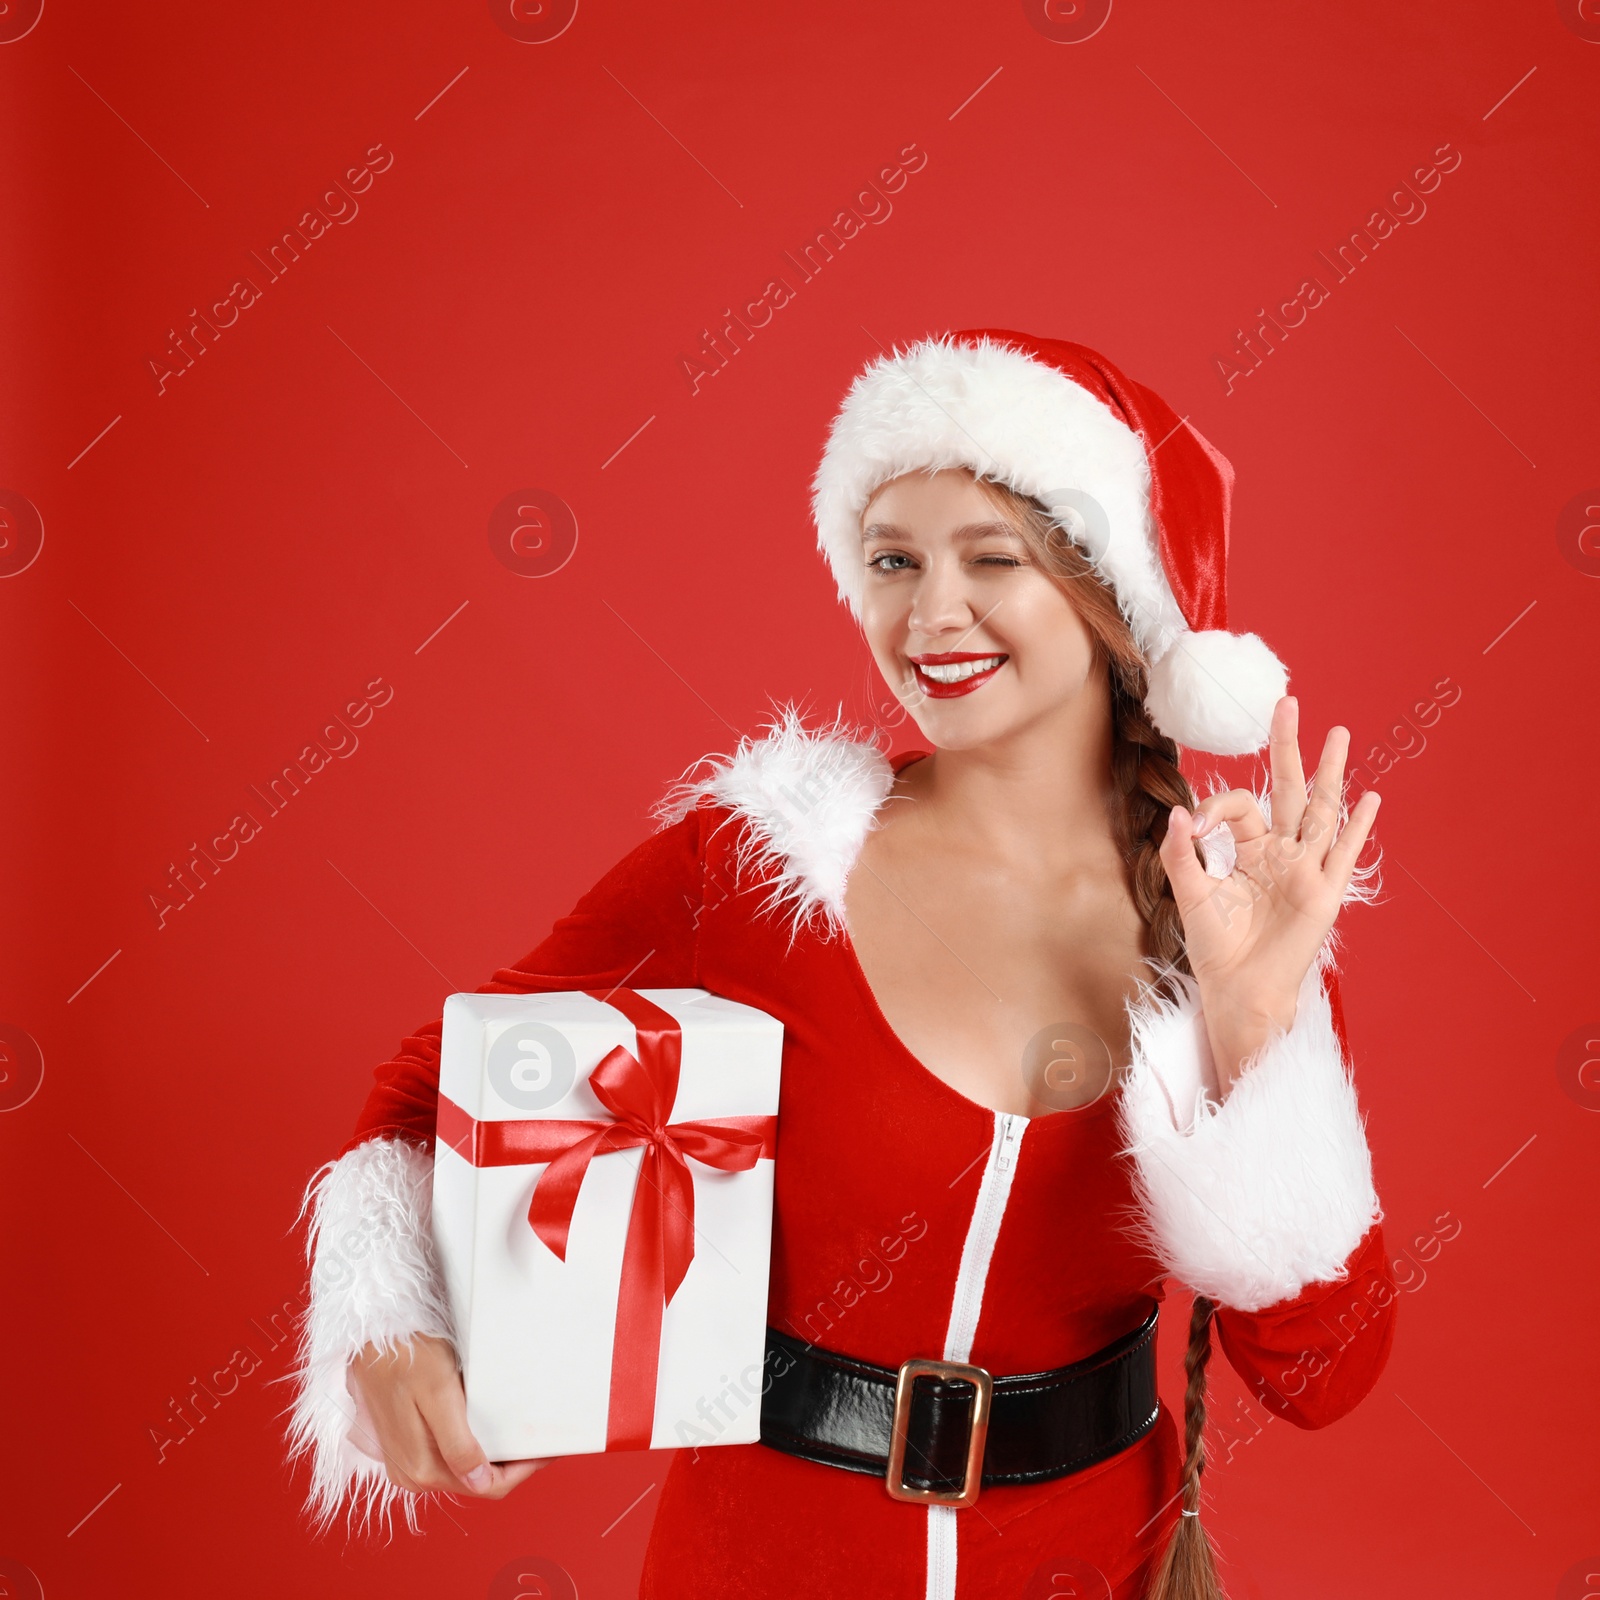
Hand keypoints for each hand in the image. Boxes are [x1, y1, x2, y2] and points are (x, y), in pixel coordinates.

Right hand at [347, 1334, 545, 1498]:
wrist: (368, 1343)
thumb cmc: (406, 1359)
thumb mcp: (438, 1395)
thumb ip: (457, 1444)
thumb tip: (480, 1482)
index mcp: (424, 1469)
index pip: (488, 1487)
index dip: (523, 1471)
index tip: (549, 1451)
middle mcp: (414, 1476)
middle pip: (478, 1481)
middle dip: (512, 1464)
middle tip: (543, 1439)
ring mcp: (409, 1464)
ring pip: (465, 1472)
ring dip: (494, 1457)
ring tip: (521, 1433)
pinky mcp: (407, 1448)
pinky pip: (449, 1458)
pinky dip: (474, 1448)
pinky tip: (489, 1429)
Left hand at [1157, 696, 1380, 1092]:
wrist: (1238, 989)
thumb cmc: (1216, 945)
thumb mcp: (1190, 895)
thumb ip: (1181, 854)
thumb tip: (1178, 813)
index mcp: (1246, 850)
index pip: (1239, 806)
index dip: (1216, 806)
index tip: (1196, 824)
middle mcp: (1279, 852)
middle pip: (1286, 789)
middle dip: (1286, 747)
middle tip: (1286, 702)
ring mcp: (1305, 870)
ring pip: (1320, 810)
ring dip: (1330, 773)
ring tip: (1338, 733)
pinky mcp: (1324, 894)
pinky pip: (1343, 854)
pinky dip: (1357, 827)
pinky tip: (1372, 799)